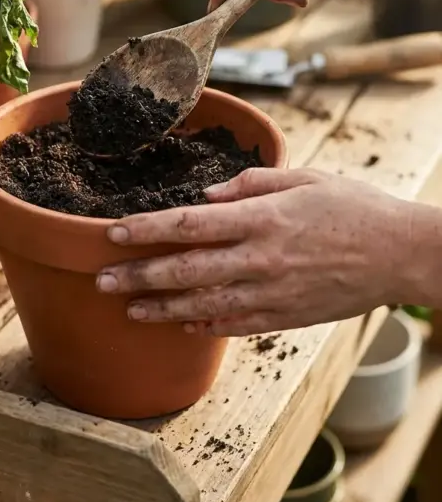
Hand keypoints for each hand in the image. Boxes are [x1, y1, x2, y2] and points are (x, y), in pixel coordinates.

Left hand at [96, 168, 419, 335]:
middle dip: (137, 275)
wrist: (400, 254)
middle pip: (184, 270)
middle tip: (101, 280)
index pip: (188, 223)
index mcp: (261, 218)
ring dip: (159, 307)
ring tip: (128, 309)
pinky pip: (234, 324)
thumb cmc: (355, 208)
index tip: (112, 233)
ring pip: (201, 304)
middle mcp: (259, 257)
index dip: (146, 230)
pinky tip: (180, 322)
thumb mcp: (305, 178)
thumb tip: (206, 194)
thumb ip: (251, 184)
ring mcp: (270, 292)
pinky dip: (203, 324)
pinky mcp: (285, 316)